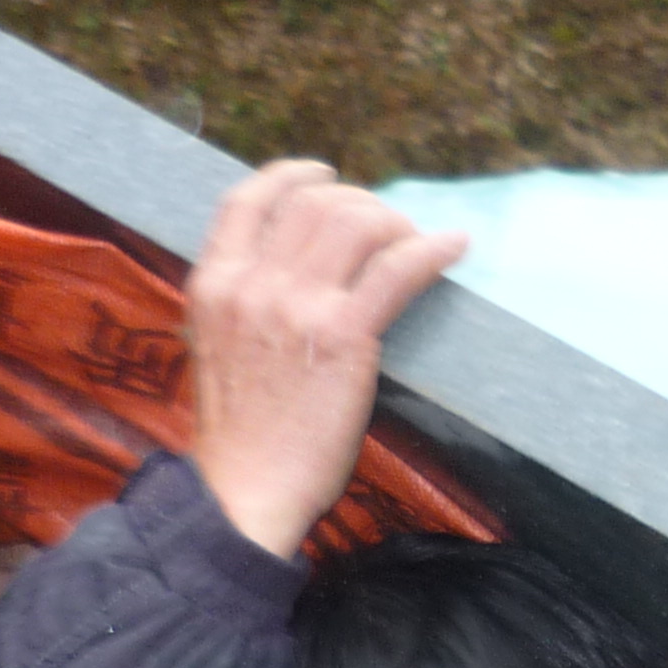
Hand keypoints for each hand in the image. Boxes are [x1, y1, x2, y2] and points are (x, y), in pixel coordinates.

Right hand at [185, 163, 467, 555]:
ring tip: (414, 243)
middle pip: (313, 203)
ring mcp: (295, 306)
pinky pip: (396, 269)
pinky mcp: (342, 336)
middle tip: (387, 230)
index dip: (292, 176)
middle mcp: (250, 283)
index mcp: (213, 284)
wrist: (244, 490)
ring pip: (356, 222)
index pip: (246, 200)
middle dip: (359, 205)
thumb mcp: (217, 351)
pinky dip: (431, 250)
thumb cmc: (241, 436)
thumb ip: (243, 306)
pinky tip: (453, 247)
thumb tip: (290, 276)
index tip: (325, 176)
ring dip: (395, 223)